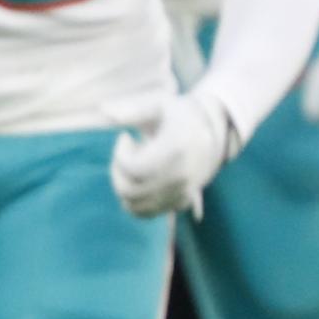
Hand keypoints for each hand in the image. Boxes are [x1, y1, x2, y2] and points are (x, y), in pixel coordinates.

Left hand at [106, 89, 236, 217]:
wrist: (214, 131)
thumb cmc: (180, 114)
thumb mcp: (161, 104)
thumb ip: (134, 110)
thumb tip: (104, 110)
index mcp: (179, 149)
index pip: (135, 168)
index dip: (120, 155)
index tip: (125, 137)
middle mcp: (184, 175)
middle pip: (130, 190)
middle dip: (117, 171)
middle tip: (126, 152)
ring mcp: (184, 192)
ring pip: (133, 206)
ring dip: (122, 185)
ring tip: (132, 165)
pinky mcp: (181, 202)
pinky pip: (144, 213)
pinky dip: (131, 201)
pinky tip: (136, 179)